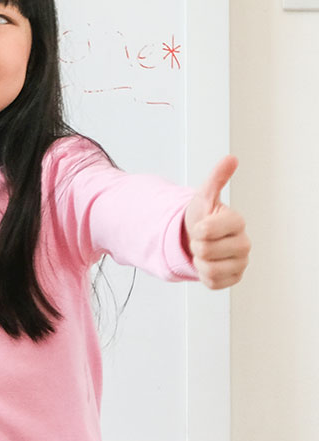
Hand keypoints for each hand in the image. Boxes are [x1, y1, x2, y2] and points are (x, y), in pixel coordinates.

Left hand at [184, 155, 248, 288]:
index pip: (207, 230)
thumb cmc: (202, 217)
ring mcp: (241, 263)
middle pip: (205, 250)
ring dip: (198, 261)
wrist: (197, 239)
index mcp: (238, 222)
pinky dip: (202, 274)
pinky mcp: (234, 279)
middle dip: (196, 244)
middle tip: (201, 239)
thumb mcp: (204, 196)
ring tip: (204, 251)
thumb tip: (231, 158)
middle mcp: (244, 244)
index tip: (201, 225)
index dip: (197, 229)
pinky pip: (211, 282)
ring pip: (208, 269)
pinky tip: (208, 263)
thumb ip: (216, 178)